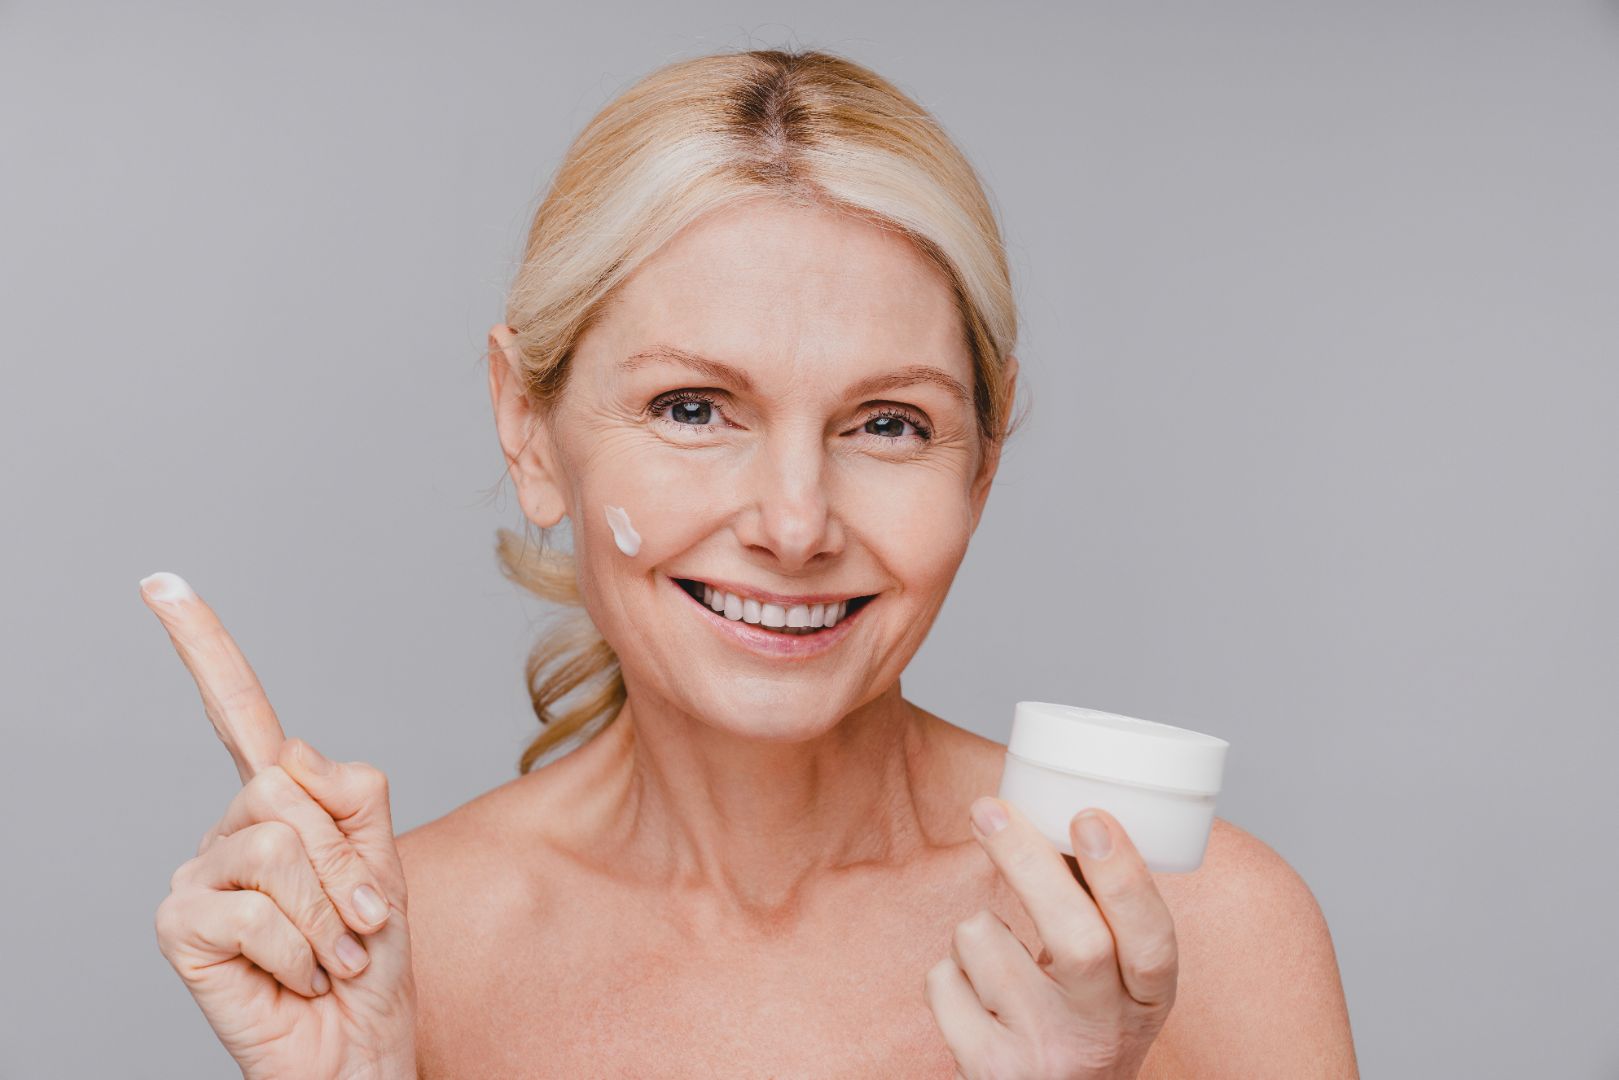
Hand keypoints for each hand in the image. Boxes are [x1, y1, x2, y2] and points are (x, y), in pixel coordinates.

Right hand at [144, 572, 417, 1079]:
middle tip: (359, 923)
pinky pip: (253, 907)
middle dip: (346, 863)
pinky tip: (299, 977)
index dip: (202, 648)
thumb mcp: (383, 863)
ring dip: (330, 914)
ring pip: (277, 845)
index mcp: (281, 802)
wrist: (356, 1045)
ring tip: (333, 953)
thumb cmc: (369, 960)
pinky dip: (299, 951)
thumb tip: (289, 757)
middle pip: (288, 789)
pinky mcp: (180, 924)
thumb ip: (350, 797)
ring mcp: (199, 874)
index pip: (238, 714)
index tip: (160, 584)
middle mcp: (231, 828)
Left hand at [924, 798, 1177, 1079]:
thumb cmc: (1075, 1023)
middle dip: (1026, 861)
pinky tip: (974, 999)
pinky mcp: (989, 1070)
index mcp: (1146, 999)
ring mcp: (1045, 1054)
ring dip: (976, 929)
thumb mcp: (1110, 981)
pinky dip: (947, 973)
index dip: (1124, 878)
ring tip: (996, 961)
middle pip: (1075, 938)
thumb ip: (1097, 909)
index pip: (1152, 939)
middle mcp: (1102, 1032)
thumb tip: (1057, 812)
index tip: (1089, 819)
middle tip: (988, 809)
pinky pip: (943, 980)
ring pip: (985, 942)